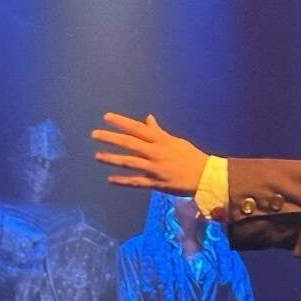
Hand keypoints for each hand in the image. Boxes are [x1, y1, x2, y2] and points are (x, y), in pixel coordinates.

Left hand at [92, 113, 208, 195]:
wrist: (206, 176)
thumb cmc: (191, 157)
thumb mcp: (175, 141)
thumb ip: (158, 132)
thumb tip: (147, 119)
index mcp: (162, 140)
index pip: (138, 129)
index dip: (121, 122)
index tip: (106, 117)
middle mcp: (156, 152)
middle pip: (129, 143)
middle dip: (111, 138)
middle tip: (94, 134)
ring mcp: (155, 168)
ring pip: (129, 162)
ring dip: (112, 159)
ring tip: (97, 156)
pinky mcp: (156, 183)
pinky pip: (136, 182)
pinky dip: (123, 181)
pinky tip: (110, 179)